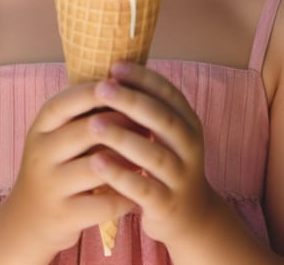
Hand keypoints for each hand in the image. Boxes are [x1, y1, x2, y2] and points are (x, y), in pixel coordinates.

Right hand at [4, 83, 134, 255]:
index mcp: (40, 128)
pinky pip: (104, 203)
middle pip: (86, 131)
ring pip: (98, 167)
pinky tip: (140, 189)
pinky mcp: (63, 216)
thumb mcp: (58, 136)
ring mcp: (50, 186)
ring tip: (150, 155)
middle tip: (148, 123)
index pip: (65, 102)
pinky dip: (126, 196)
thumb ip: (84, 114)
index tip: (122, 84)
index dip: (94, 92)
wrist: (27, 222)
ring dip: (129, 160)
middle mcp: (40, 154)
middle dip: (121, 124)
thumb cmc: (57, 166)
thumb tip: (129, 84)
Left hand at [88, 63, 219, 247]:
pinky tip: (97, 162)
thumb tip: (112, 70)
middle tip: (101, 88)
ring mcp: (181, 176)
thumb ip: (147, 107)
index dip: (143, 78)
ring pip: (153, 154)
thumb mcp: (166, 134)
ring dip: (122, 137)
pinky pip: (144, 188)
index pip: (168, 93)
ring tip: (93, 125)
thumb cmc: (166, 163)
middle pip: (162, 119)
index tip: (115, 66)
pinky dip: (120, 175)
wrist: (190, 216)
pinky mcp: (168, 204)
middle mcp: (190, 146)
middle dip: (131, 101)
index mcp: (189, 122)